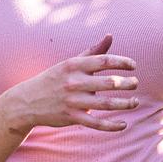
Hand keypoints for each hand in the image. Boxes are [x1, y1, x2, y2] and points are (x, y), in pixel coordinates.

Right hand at [9, 35, 138, 131]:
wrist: (27, 101)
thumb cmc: (54, 79)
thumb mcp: (70, 63)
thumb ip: (92, 51)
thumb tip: (110, 36)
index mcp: (74, 65)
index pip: (104, 61)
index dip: (122, 62)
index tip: (133, 66)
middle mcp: (74, 82)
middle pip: (109, 83)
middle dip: (127, 83)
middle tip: (136, 83)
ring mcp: (73, 101)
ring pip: (107, 104)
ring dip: (126, 104)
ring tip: (135, 102)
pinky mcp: (72, 117)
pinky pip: (96, 123)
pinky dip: (112, 126)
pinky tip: (123, 124)